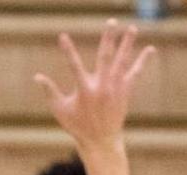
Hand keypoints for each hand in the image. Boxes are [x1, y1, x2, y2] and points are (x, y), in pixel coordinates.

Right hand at [33, 21, 153, 152]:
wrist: (101, 140)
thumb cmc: (77, 125)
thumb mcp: (59, 109)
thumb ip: (49, 91)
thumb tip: (37, 77)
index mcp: (84, 90)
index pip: (73, 65)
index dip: (67, 50)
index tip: (62, 36)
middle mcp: (101, 86)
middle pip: (105, 57)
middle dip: (108, 38)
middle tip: (111, 22)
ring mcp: (115, 88)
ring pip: (122, 61)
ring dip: (127, 44)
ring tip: (131, 28)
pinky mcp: (125, 91)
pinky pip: (135, 73)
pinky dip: (142, 61)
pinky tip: (149, 49)